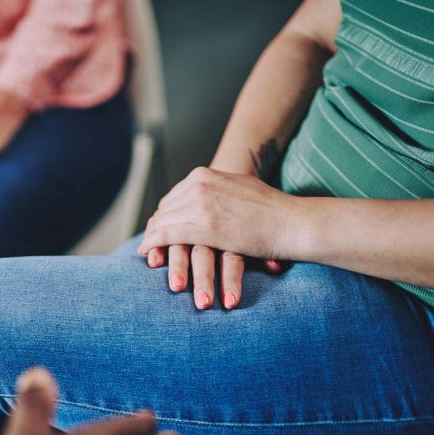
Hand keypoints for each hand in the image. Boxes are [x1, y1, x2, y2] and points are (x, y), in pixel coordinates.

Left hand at [138, 167, 293, 308]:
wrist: (291, 222)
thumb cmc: (270, 210)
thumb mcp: (236, 188)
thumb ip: (215, 191)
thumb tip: (202, 199)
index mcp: (204, 174)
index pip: (172, 197)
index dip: (164, 215)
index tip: (160, 228)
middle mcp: (199, 185)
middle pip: (164, 209)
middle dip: (155, 227)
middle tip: (149, 243)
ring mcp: (200, 205)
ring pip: (162, 222)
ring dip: (151, 238)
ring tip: (147, 252)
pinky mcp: (204, 227)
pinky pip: (168, 235)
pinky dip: (154, 245)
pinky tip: (148, 255)